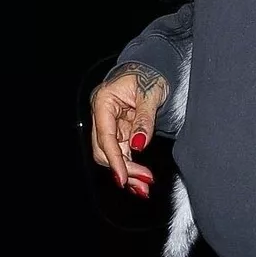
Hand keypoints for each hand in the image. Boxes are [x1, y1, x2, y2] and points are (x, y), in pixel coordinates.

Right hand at [90, 61, 169, 196]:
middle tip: (143, 185)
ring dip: (128, 172)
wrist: (153, 68)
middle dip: (123, 170)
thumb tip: (138, 145)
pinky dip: (131, 166)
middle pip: (105, 151)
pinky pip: (123, 152)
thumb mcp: (151, 94)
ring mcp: (111, 124)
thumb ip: (144, 120)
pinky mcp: (121, 131)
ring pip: (113, 155)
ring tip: (143, 188)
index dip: (114, 160)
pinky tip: (140, 180)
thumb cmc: (149, 75)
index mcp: (103, 102)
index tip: (123, 178)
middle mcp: (103, 116)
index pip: (105, 137)